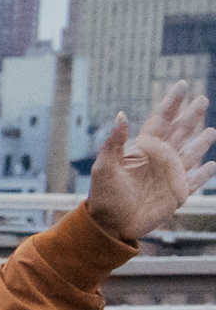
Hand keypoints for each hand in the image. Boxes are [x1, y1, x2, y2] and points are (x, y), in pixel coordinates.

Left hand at [85, 84, 208, 243]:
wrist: (110, 225)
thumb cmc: (103, 196)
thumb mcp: (104, 167)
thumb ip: (114, 142)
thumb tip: (121, 114)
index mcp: (143, 148)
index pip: (161, 120)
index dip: (171, 102)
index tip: (181, 85)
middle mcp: (159, 158)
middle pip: (180, 131)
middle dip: (191, 115)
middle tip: (202, 98)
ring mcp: (170, 175)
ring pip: (191, 153)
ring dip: (202, 142)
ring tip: (212, 131)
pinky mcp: (178, 193)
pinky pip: (195, 180)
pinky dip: (205, 174)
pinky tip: (213, 165)